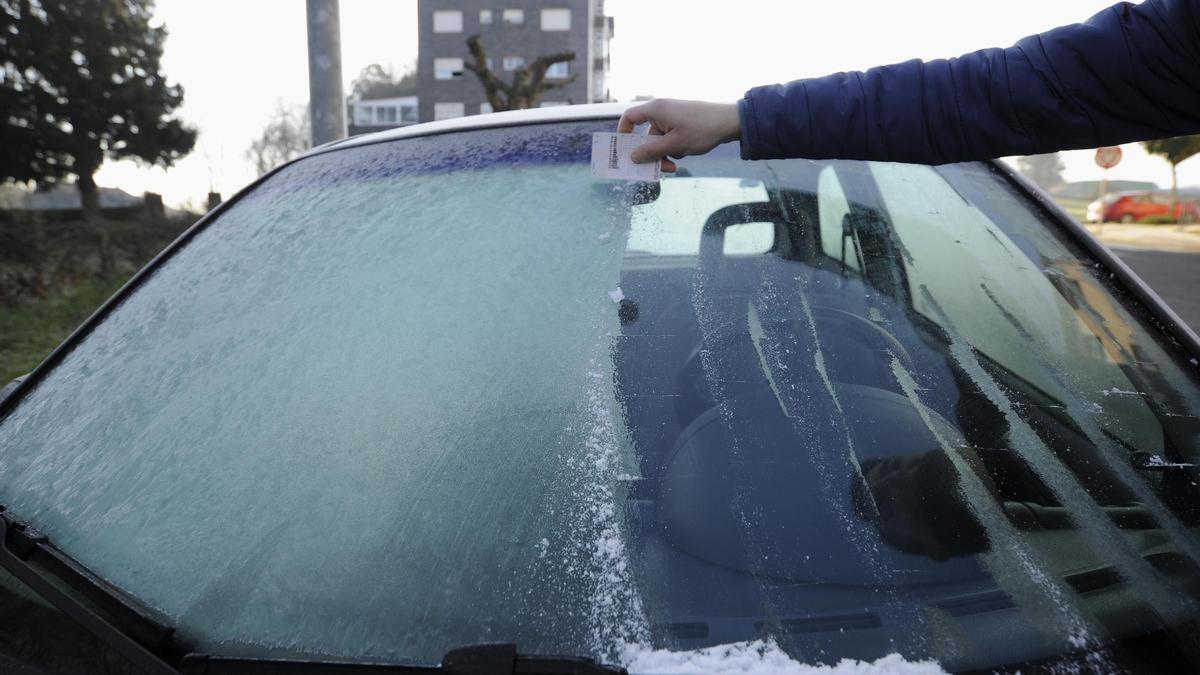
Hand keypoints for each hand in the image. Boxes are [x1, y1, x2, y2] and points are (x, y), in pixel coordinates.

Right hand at [617, 99, 740, 172]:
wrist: (730, 122)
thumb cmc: (702, 129)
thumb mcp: (674, 145)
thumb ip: (651, 152)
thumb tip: (633, 157)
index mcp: (656, 110)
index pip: (629, 117)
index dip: (623, 132)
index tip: (624, 149)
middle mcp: (661, 111)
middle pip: (646, 136)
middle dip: (652, 154)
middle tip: (660, 169)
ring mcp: (672, 117)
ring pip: (659, 140)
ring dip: (665, 154)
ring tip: (677, 164)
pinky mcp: (681, 123)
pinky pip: (670, 138)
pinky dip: (674, 148)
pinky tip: (687, 152)